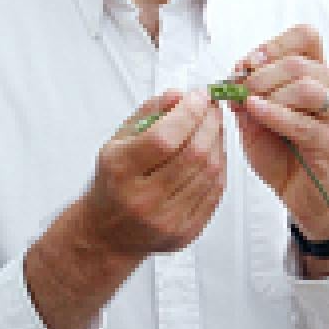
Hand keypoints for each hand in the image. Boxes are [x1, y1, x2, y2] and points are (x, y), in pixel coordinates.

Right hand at [25, 89, 224, 328]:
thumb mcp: (118, 141)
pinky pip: (215, 192)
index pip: (164, 138)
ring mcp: (167, 219)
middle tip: (211, 107)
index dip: (188, 113)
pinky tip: (214, 151)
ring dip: (218, 142)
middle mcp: (143, 199)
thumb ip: (148, 113)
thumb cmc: (113, 184)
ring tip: (214, 126)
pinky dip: (220, 166)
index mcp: (120, 172)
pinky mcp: (186, 232)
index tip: (198, 96)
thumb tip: (178, 95)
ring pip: (209, 172)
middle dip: (209, 123)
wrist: (108, 233)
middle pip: (192, 154)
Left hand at [230, 24, 328, 242]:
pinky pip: (301, 120)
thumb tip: (234, 74)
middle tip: (239, 89)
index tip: (247, 63)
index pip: (306, 37)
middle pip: (298, 62)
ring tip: (249, 105)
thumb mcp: (256, 120)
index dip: (274, 45)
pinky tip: (255, 112)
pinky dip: (273, 113)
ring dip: (268, 92)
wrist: (303, 198)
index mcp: (320, 75)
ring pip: (304, 85)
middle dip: (260, 74)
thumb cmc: (283, 156)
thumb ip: (247, 96)